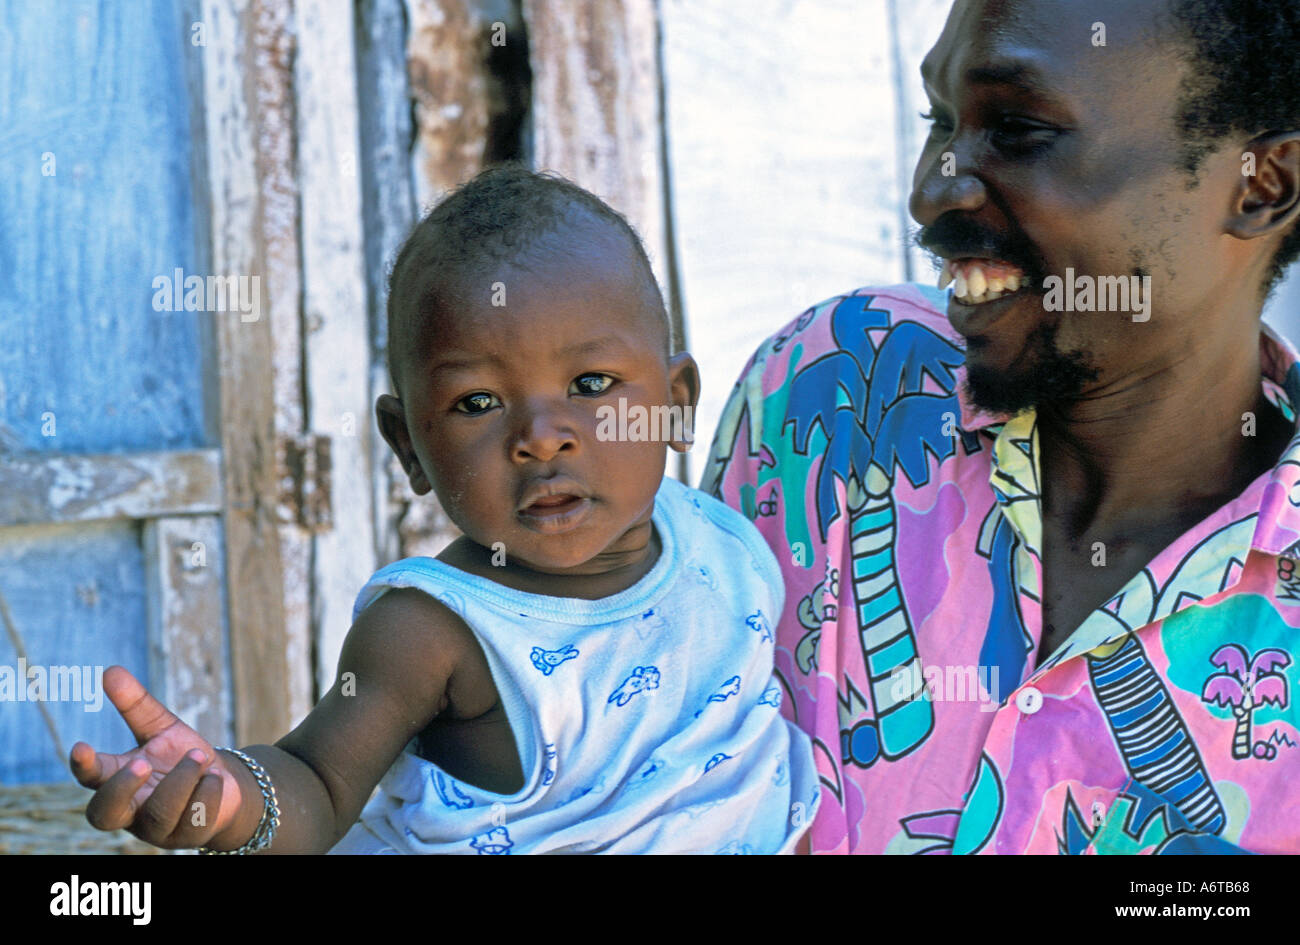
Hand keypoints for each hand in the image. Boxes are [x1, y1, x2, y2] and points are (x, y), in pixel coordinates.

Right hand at [70, 666, 244, 848]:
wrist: (224, 782)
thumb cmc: (182, 755)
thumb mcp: (162, 726)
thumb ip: (136, 703)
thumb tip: (110, 670)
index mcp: (118, 780)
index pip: (91, 779)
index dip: (84, 766)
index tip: (80, 746)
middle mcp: (132, 809)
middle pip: (104, 815)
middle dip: (121, 789)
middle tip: (142, 763)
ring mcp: (159, 828)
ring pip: (159, 813)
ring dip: (181, 780)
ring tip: (198, 756)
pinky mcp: (189, 836)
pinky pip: (194, 819)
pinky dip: (207, 792)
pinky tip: (215, 777)